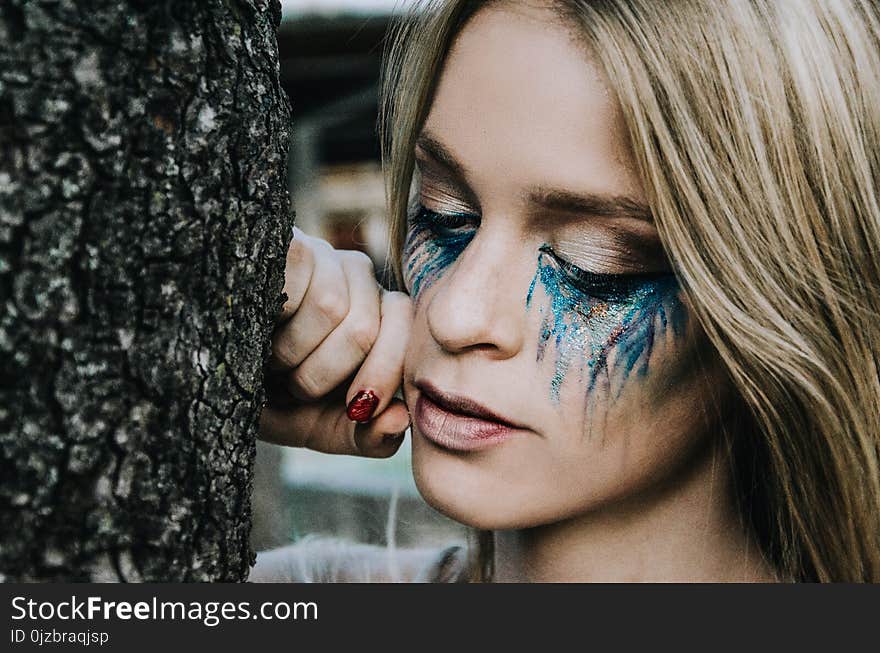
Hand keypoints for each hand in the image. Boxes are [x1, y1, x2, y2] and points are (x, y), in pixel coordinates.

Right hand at [259, 227, 412, 457]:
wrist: (211, 372)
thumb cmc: (274, 397)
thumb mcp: (323, 428)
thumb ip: (370, 438)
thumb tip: (399, 419)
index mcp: (381, 317)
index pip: (406, 328)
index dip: (383, 373)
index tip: (353, 408)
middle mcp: (358, 278)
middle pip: (366, 325)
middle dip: (324, 374)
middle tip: (292, 384)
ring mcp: (321, 254)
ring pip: (330, 306)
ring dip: (289, 353)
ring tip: (267, 356)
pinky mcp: (285, 243)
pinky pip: (295, 278)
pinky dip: (270, 321)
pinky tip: (253, 325)